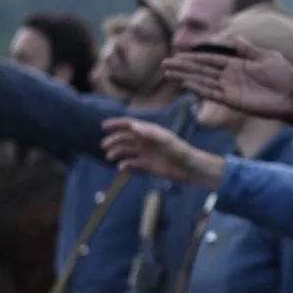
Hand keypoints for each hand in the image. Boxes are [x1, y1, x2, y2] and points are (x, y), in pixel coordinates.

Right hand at [101, 116, 226, 187]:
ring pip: (126, 151)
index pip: (129, 124)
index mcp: (149, 131)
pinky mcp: (146, 166)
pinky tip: (122, 168)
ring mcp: (145, 153)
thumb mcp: (165, 140)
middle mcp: (145, 141)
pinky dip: (125, 166)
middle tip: (104, 146)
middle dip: (113, 140)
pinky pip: (132, 164)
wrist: (189, 168)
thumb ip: (149, 133)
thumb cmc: (179, 150)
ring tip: (110, 157)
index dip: (116, 124)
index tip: (103, 126)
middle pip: (124, 138)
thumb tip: (132, 125)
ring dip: (116, 152)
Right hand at [164, 40, 292, 122]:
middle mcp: (230, 76)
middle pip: (202, 70)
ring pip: (203, 82)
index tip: (178, 54)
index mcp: (237, 63)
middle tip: (165, 64)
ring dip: (186, 78)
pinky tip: (185, 84)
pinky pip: (212, 94)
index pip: (210, 59)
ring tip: (168, 74)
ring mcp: (230, 88)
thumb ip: (249, 49)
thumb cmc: (284, 74)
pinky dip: (198, 89)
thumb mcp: (266, 56)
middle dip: (184, 67)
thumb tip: (236, 38)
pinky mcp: (233, 100)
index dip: (194, 57)